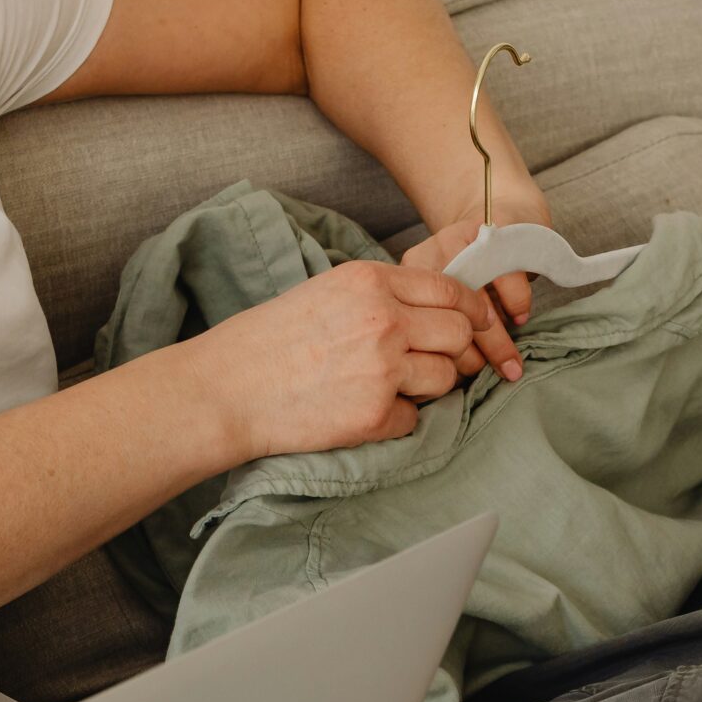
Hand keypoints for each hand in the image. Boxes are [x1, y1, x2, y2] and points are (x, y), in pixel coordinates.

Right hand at [193, 260, 496, 459]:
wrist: (225, 390)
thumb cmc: (267, 343)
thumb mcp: (326, 294)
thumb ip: (379, 298)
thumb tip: (432, 314)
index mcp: (371, 281)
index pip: (451, 290)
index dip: (472, 311)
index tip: (476, 326)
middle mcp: (384, 319)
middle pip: (460, 333)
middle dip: (455, 352)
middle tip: (432, 365)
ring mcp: (383, 367)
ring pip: (446, 378)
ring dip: (427, 387)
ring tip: (385, 388)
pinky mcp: (375, 413)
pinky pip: (414, 418)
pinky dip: (396, 420)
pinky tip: (359, 412)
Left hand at [398, 185, 550, 382]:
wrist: (501, 219)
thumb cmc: (472, 276)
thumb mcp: (445, 304)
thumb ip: (437, 335)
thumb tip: (441, 383)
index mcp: (403, 283)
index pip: (418, 331)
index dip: (441, 359)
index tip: (460, 381)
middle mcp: (426, 260)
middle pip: (447, 320)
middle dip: (475, 357)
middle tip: (496, 377)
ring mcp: (458, 242)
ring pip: (477, 303)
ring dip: (498, 340)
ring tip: (511, 362)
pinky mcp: (492, 231)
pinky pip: (505, 277)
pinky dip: (515, 304)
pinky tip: (519, 318)